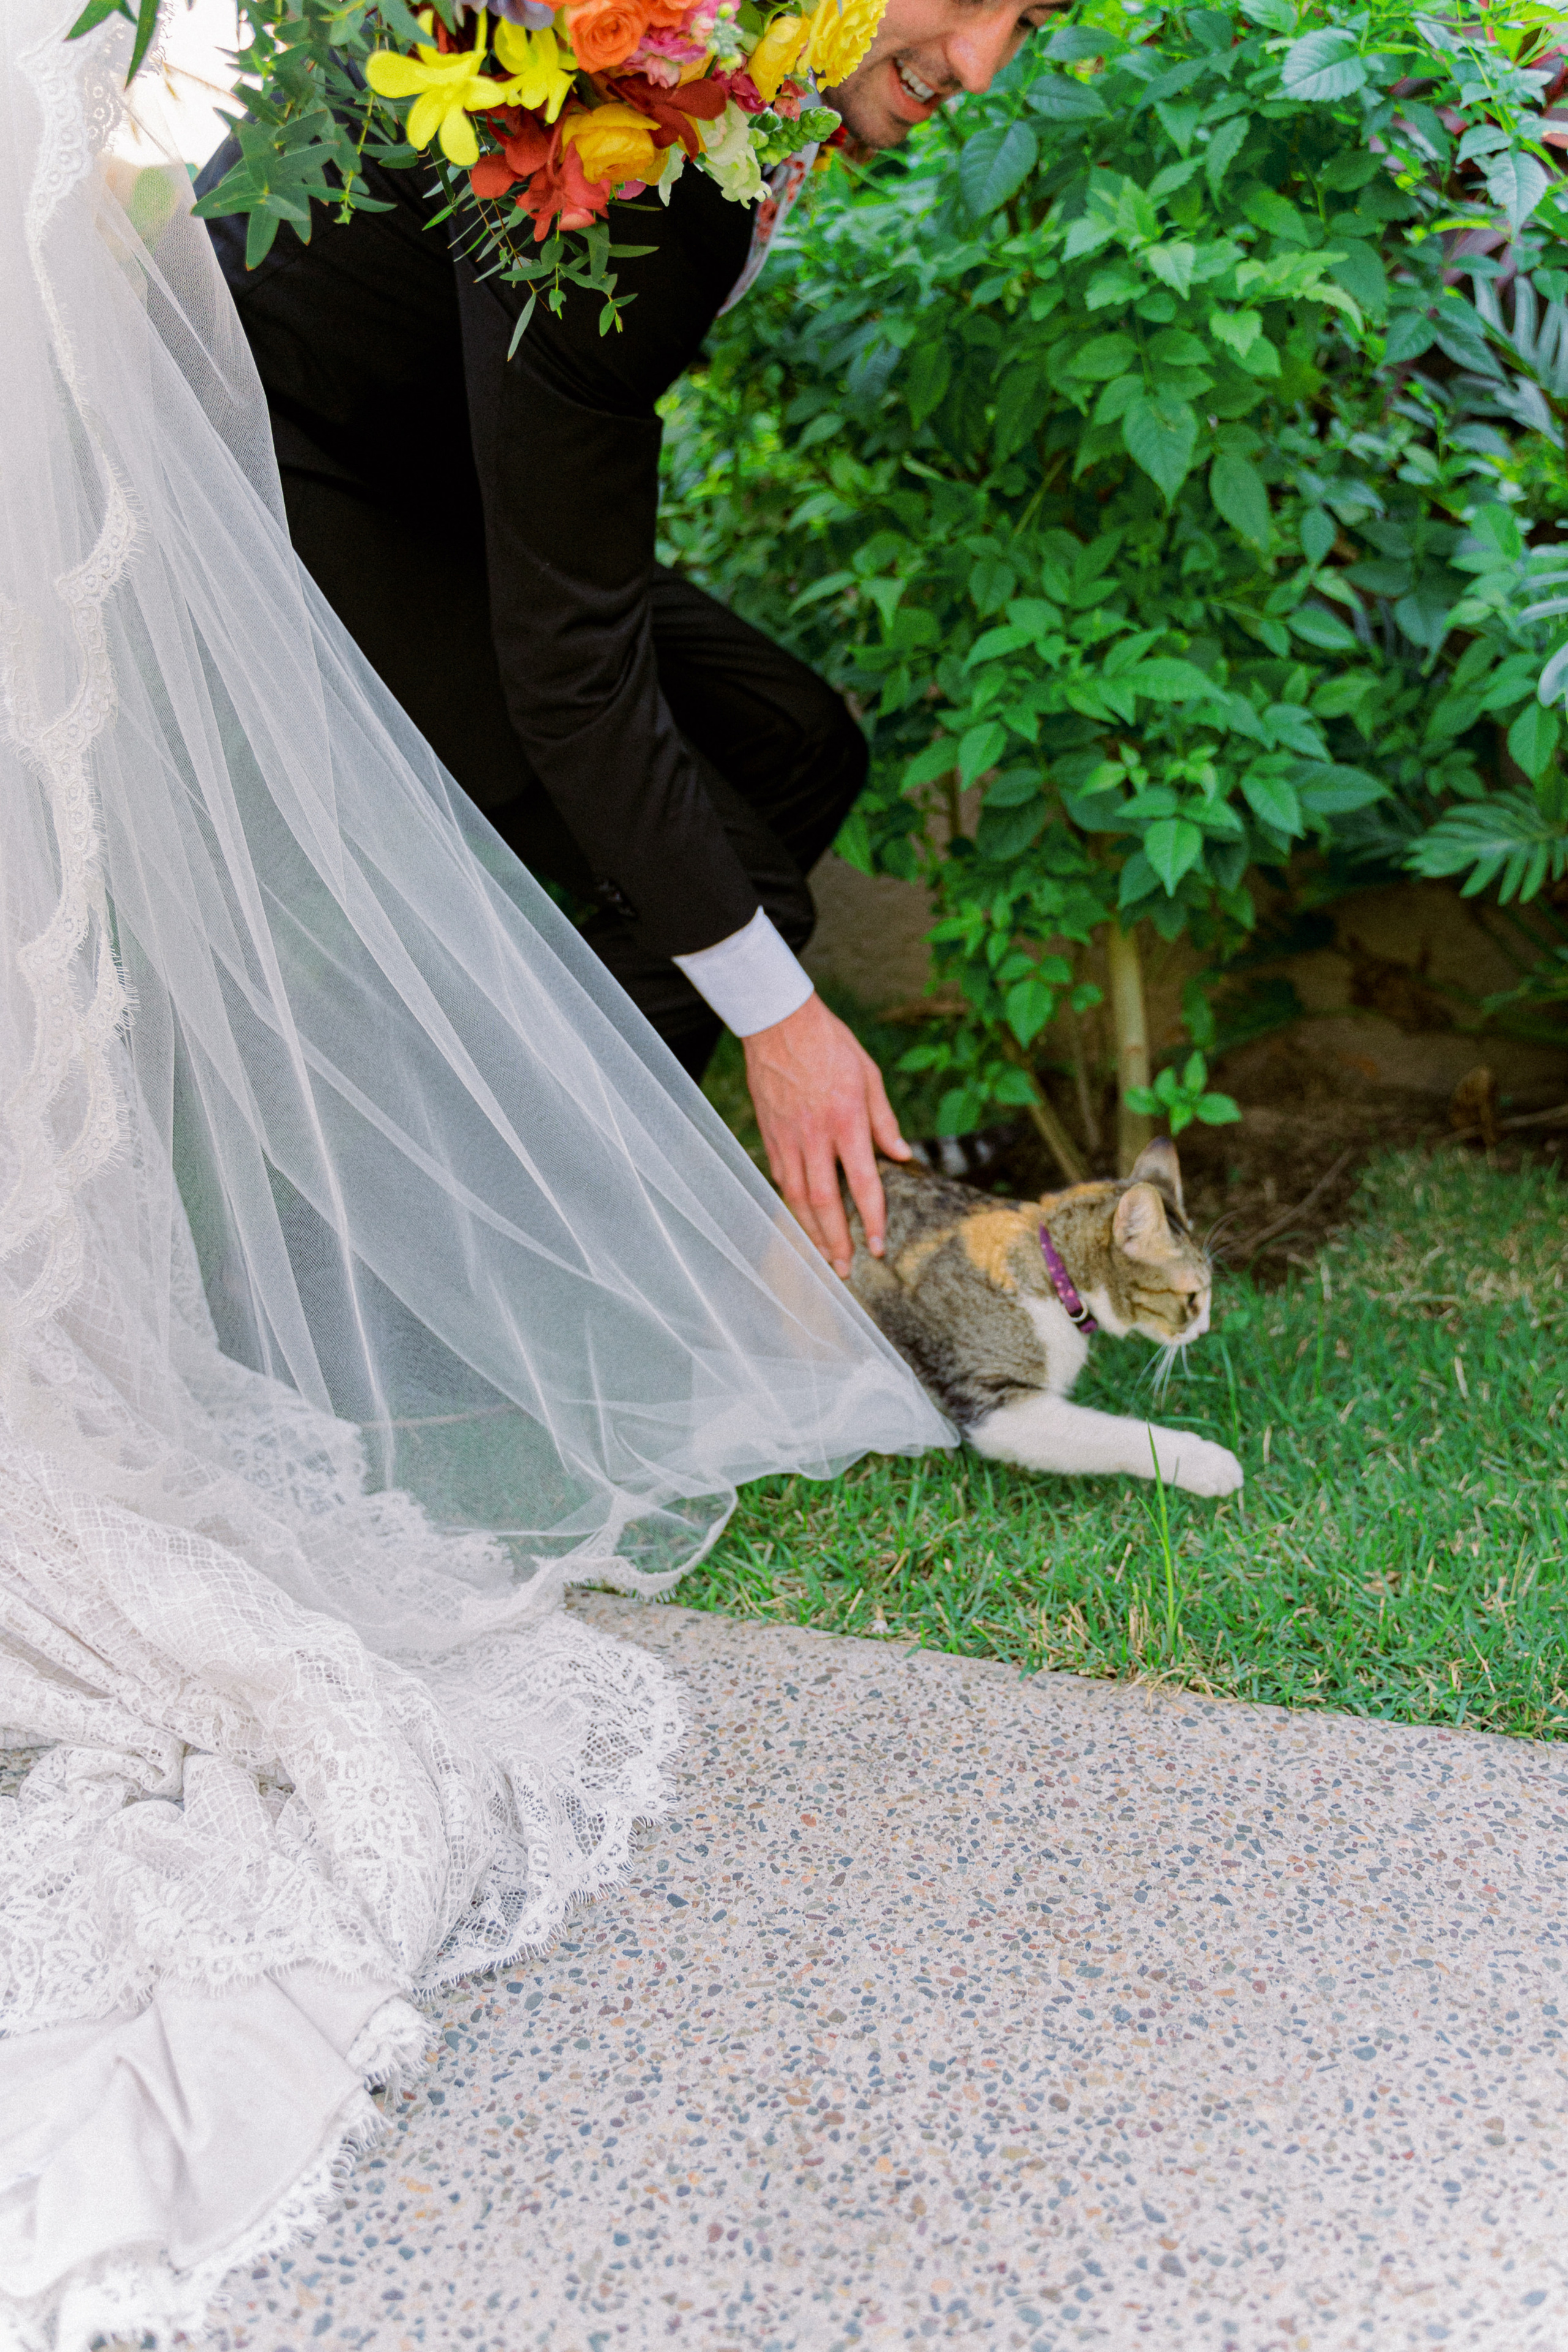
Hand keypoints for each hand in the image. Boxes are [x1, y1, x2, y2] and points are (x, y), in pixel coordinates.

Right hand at [743, 993, 909, 1277]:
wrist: (779, 1023)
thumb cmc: (830, 1044)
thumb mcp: (870, 1075)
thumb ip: (885, 1120)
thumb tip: (902, 1155)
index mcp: (847, 1121)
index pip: (863, 1183)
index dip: (872, 1219)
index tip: (878, 1246)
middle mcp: (816, 1135)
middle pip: (826, 1202)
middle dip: (836, 1241)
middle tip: (846, 1270)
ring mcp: (789, 1138)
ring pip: (799, 1197)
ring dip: (812, 1232)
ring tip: (824, 1258)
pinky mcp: (771, 1135)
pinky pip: (782, 1179)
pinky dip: (792, 1204)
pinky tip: (803, 1221)